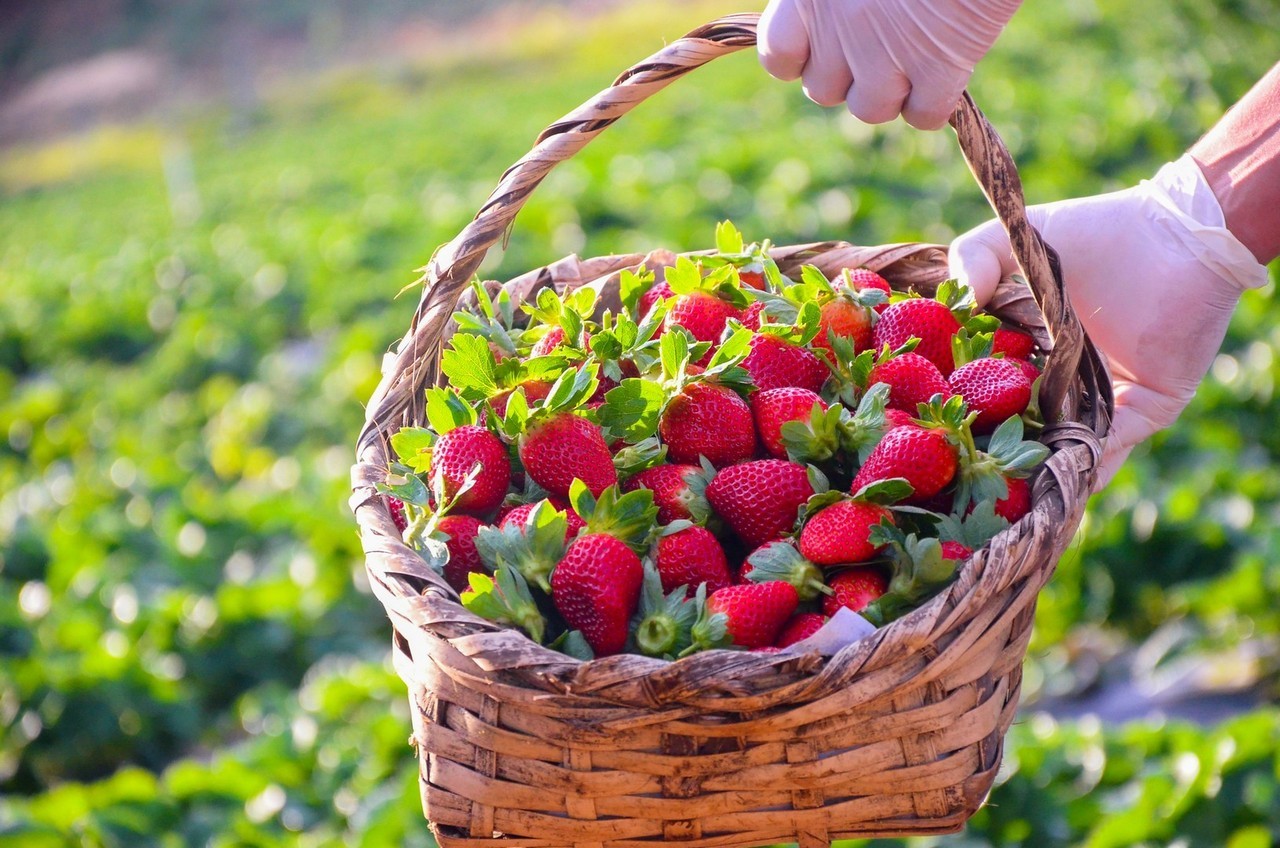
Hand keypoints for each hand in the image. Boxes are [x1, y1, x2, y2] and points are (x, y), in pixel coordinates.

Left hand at [758, 0, 1021, 129]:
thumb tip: (828, 22)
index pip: (778, 55)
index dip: (800, 59)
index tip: (824, 47)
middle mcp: (840, 31)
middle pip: (823, 91)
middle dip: (849, 75)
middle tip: (882, 41)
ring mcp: (885, 55)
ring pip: (871, 109)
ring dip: (893, 91)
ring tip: (918, 47)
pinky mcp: (936, 69)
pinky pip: (924, 115)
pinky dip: (936, 101)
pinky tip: (948, 66)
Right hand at [949, 156, 1269, 488]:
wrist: (1178, 235)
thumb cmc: (1098, 232)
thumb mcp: (1014, 239)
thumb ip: (969, 258)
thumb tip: (955, 307)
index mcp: (1029, 350)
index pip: (987, 388)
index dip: (958, 405)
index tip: (930, 423)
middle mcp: (1064, 383)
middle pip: (1022, 426)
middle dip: (996, 452)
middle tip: (960, 468)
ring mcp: (1105, 399)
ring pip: (1066, 447)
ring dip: (1040, 468)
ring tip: (1006, 489)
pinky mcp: (1146, 408)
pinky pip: (1112, 446)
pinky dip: (1089, 463)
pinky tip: (1061, 476)